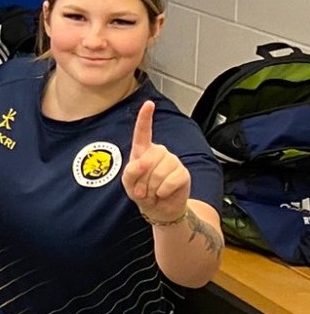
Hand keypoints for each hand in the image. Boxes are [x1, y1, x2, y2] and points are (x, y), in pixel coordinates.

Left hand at [123, 101, 190, 223]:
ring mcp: (172, 161)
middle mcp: (159, 152)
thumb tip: (143, 162)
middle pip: (147, 160)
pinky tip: (164, 193)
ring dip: (152, 187)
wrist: (159, 209)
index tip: (148, 104)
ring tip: (153, 191)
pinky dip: (163, 191)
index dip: (145, 118)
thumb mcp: (128, 184)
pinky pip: (170, 181)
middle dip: (141, 179)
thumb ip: (130, 171)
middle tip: (143, 189)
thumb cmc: (142, 192)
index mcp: (143, 151)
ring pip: (158, 172)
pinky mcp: (183, 173)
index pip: (143, 132)